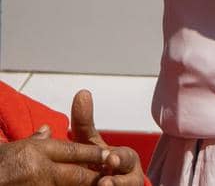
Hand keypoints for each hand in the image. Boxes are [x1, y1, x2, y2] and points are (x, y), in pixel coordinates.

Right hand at [0, 130, 115, 185]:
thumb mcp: (6, 150)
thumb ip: (31, 141)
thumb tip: (48, 130)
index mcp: (33, 152)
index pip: (72, 151)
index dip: (92, 154)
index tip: (108, 155)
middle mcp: (38, 170)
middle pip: (78, 175)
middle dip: (95, 177)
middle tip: (111, 178)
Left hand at [69, 90, 141, 185]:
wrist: (104, 185)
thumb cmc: (99, 162)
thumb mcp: (91, 144)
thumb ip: (85, 122)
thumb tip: (82, 92)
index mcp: (124, 158)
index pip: (123, 157)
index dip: (118, 158)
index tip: (110, 158)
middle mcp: (129, 176)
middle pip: (130, 178)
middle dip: (120, 179)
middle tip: (106, 181)